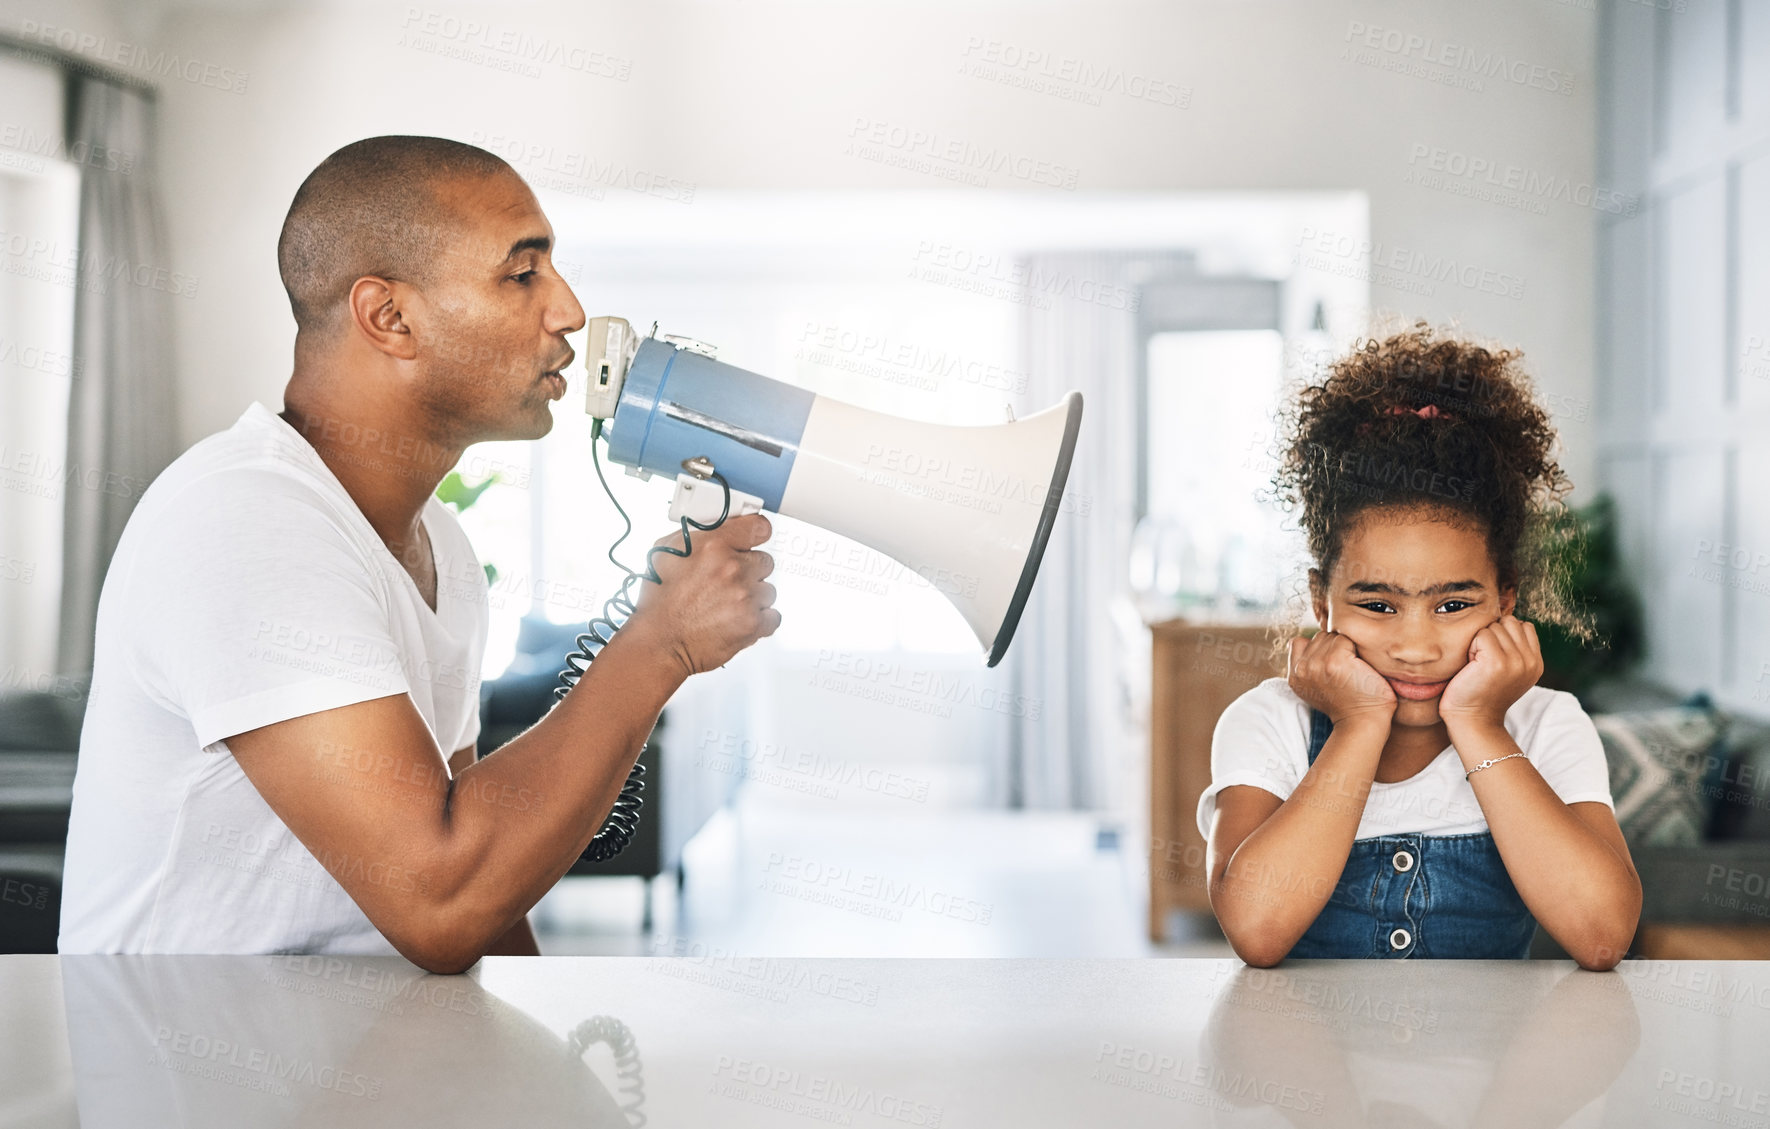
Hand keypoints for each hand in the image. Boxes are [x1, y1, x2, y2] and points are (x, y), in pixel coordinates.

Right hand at [630, 513, 779, 676]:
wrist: (659, 644)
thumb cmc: (659, 603)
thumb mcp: (666, 552)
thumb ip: (699, 536)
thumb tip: (720, 529)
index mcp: (713, 546)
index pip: (758, 527)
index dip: (756, 534)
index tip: (753, 540)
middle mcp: (732, 569)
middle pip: (765, 561)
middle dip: (750, 571)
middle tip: (729, 583)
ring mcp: (745, 597)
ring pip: (768, 590)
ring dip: (753, 598)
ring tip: (728, 606)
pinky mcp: (753, 624)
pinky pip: (773, 616)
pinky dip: (761, 620)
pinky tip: (739, 620)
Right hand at [1286, 630, 1395, 727]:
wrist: (1364, 722)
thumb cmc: (1349, 703)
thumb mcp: (1316, 687)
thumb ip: (1308, 665)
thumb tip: (1304, 640)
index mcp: (1294, 676)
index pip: (1300, 642)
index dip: (1320, 649)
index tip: (1334, 667)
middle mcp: (1301, 669)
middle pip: (1319, 637)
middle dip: (1334, 647)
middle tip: (1347, 669)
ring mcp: (1316, 664)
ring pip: (1331, 636)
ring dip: (1346, 647)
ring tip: (1353, 668)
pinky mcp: (1334, 661)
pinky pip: (1345, 638)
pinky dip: (1356, 649)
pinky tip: (1360, 667)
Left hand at [1438, 614, 1542, 734]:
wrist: (1471, 719)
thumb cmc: (1481, 692)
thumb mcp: (1509, 671)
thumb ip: (1516, 649)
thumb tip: (1511, 620)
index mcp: (1536, 663)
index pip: (1524, 626)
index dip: (1504, 635)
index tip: (1493, 658)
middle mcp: (1530, 661)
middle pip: (1509, 622)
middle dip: (1492, 635)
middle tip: (1483, 660)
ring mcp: (1516, 661)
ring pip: (1495, 626)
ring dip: (1480, 641)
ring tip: (1478, 664)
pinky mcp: (1497, 661)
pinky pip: (1482, 634)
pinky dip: (1472, 646)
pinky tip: (1471, 665)